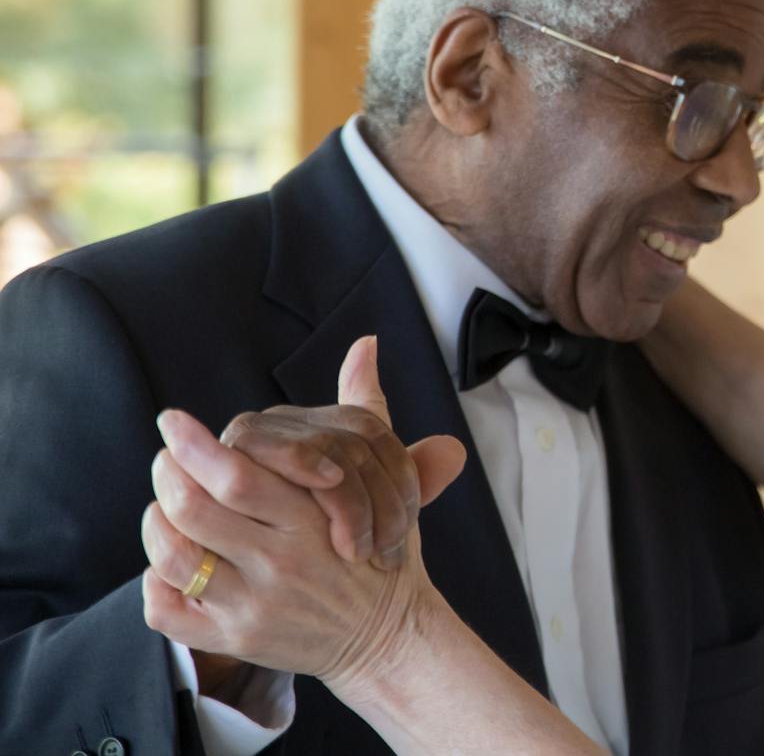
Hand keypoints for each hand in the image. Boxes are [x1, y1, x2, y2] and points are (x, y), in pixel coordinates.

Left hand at [141, 336, 466, 684]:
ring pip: (174, 556)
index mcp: (314, 518)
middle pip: (195, 509)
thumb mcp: (385, 476)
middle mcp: (282, 562)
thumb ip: (367, 407)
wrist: (388, 634)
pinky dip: (154, 582)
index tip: (174, 421)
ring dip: (156, 522)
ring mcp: (255, 604)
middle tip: (165, 456)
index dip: (194, 444)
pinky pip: (167, 610)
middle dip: (167, 474)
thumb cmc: (381, 547)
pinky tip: (168, 559)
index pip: (236, 474)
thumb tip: (365, 345)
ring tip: (163, 503)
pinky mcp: (234, 640)